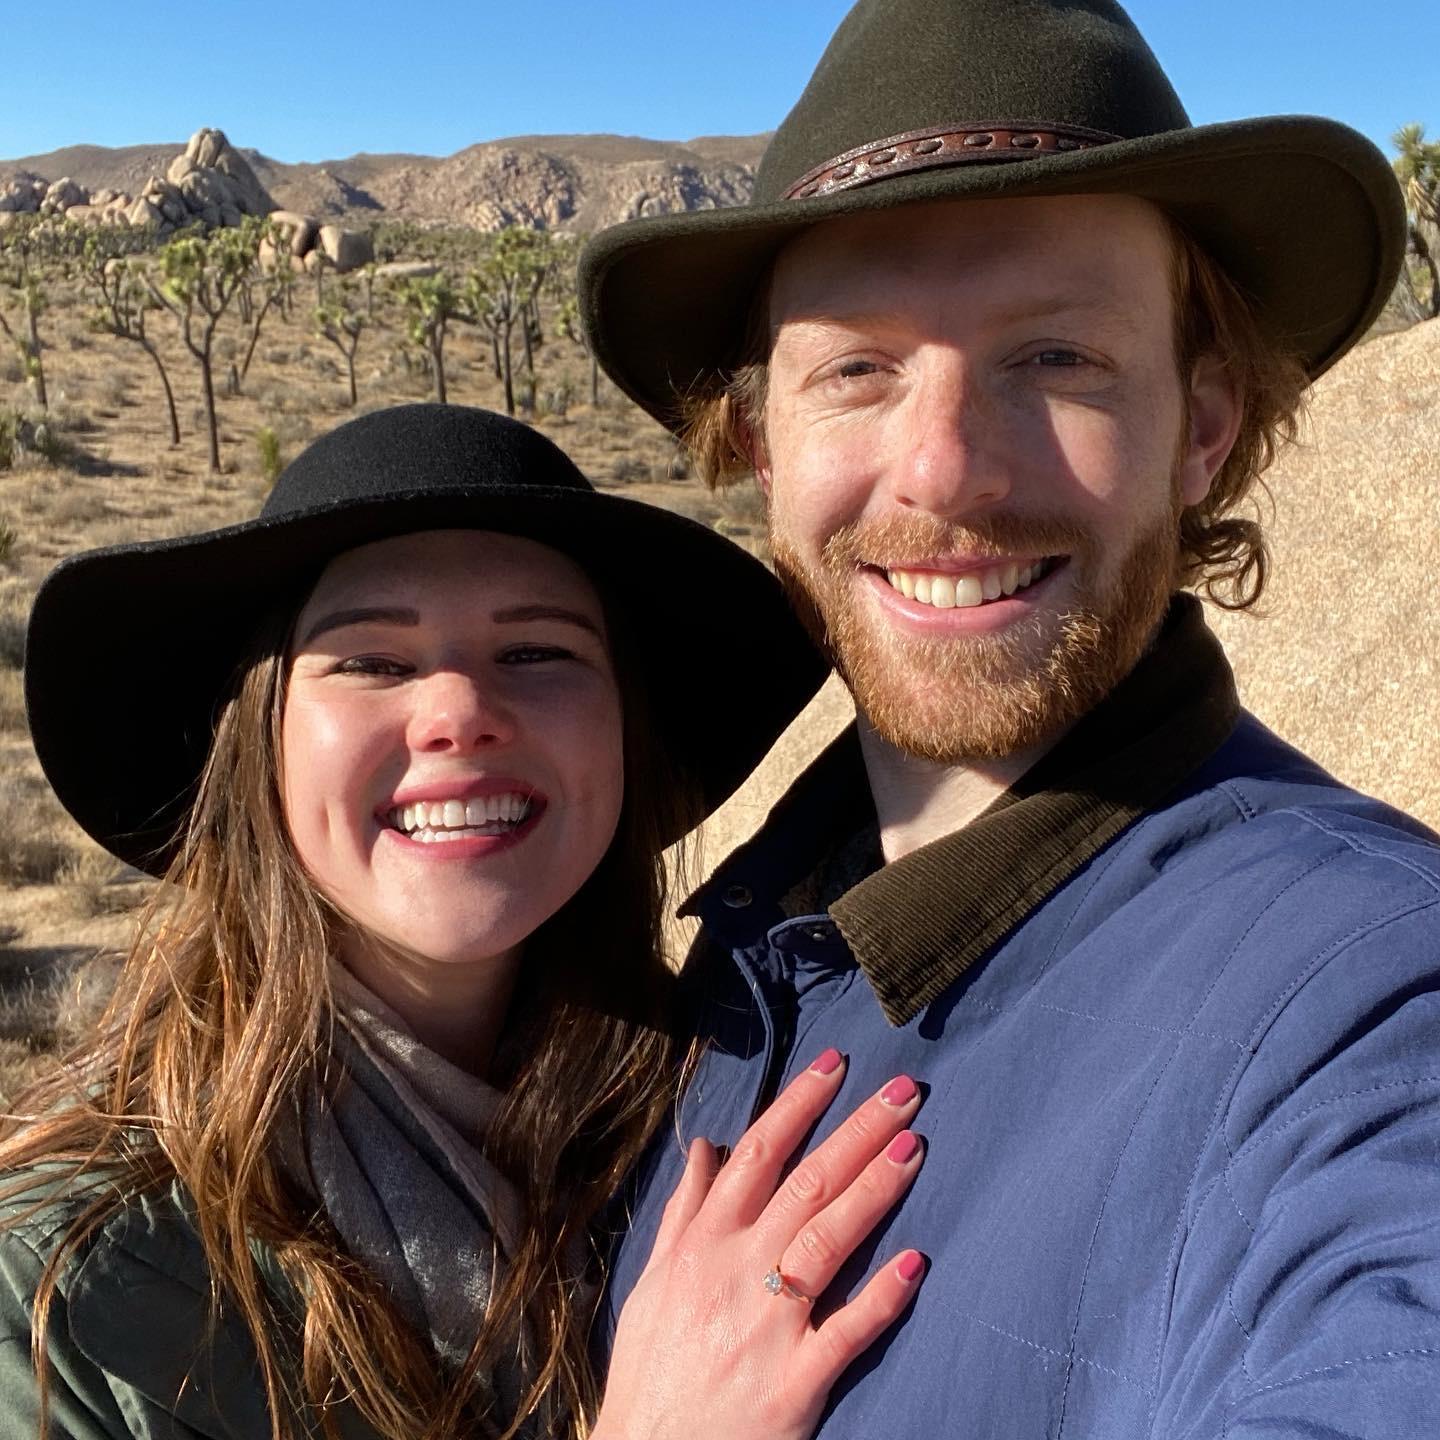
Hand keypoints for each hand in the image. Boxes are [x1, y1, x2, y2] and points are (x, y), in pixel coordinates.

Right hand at [593, 1050, 926, 1439]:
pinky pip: (846, 1332)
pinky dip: (880, 1297)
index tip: (837, 1065)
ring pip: (828, 1240)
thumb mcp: (654, 1283)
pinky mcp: (794, 1383)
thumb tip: (707, 1148)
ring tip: (915, 1148)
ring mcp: (768, 1327)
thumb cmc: (651, 1372)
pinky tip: (915, 1263)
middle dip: (857, 1131)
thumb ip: (684, 1212)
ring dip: (874, 1190)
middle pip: (805, 1184)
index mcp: (702, 1245)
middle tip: (905, 1090)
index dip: (800, 1104)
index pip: (758, 1155)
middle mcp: (735, 1273)